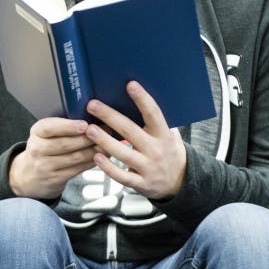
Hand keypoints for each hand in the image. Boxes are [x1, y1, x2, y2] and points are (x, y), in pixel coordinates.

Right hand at [9, 117, 97, 198]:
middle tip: (105, 131)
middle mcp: (38, 149)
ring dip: (94, 150)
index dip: (68, 127)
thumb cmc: (44, 147)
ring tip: (108, 143)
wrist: (29, 175)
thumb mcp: (46, 133)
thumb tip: (91, 115)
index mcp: (37, 132)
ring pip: (74, 157)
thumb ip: (63, 125)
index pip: (50, 128)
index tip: (84, 124)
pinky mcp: (55, 178)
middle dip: (88, 138)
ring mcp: (45, 166)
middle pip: (65, 144)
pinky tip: (102, 156)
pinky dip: (91, 162)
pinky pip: (77, 169)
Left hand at [84, 81, 186, 199]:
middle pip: (130, 131)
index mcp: (164, 134)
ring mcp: (149, 168)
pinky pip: (122, 176)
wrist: (179, 182)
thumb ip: (155, 120)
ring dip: (104, 140)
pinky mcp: (141, 184)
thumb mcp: (169, 134)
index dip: (142, 99)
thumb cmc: (168, 150)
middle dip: (110, 116)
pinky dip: (108, 168)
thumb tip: (134, 95)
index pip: (154, 114)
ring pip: (123, 153)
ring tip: (89, 129)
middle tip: (92, 105)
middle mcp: (156, 150)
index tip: (130, 85)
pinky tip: (95, 157)